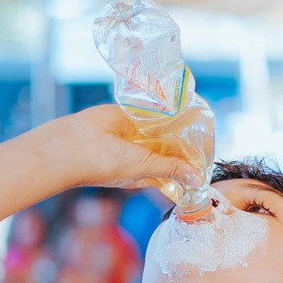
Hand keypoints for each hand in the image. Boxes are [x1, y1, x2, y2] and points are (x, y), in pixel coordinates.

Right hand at [46, 104, 202, 194]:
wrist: (76, 144)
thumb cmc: (107, 164)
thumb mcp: (144, 168)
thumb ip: (171, 168)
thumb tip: (198, 179)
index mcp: (146, 171)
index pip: (174, 167)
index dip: (189, 163)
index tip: (206, 158)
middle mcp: (142, 152)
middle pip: (170, 146)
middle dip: (184, 142)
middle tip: (206, 132)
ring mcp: (137, 132)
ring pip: (162, 128)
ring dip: (175, 124)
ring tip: (196, 115)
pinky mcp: (130, 114)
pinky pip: (150, 111)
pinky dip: (162, 109)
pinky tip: (179, 103)